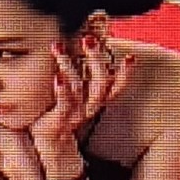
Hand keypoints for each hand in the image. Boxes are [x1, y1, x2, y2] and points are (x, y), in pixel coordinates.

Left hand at [30, 36, 135, 159]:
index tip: (132, 58)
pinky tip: (58, 77)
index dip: (125, 74)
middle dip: (96, 60)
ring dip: (68, 65)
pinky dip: (62, 91)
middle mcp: (88, 107)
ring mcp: (74, 114)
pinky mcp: (60, 120)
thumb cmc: (59, 110)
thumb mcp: (76, 93)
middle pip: (100, 85)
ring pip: (78, 89)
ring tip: (58, 47)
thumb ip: (82, 74)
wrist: (47, 139)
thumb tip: (87, 45)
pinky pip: (64, 105)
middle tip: (89, 39)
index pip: (115, 87)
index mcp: (94, 100)